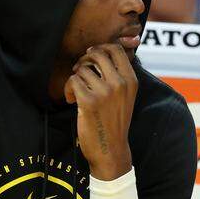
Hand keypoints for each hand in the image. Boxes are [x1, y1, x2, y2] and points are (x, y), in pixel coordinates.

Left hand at [64, 44, 136, 179]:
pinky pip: (73, 81)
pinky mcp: (89, 101)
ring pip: (82, 69)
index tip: (91, 56)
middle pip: (97, 54)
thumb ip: (119, 76)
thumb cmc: (114, 122)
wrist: (110, 150)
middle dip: (84, 60)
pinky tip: (72, 101)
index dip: (100, 48)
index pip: (115, 50)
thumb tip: (102, 52)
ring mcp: (105, 92)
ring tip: (77, 93)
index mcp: (131, 81)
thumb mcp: (125, 97)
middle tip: (80, 71)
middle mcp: (120, 83)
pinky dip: (68, 90)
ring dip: (75, 79)